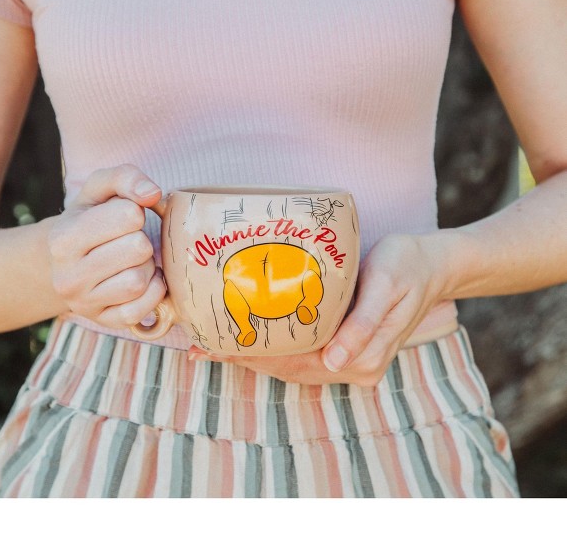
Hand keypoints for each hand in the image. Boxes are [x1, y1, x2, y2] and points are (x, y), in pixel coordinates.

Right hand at [47, 164, 166, 329]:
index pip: (128, 215)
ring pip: (139, 281)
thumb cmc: (91, 219)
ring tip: (134, 260)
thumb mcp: (99, 190)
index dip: (135, 211)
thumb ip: (125, 177)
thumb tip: (152, 193)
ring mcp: (85, 304)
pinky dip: (153, 292)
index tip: (123, 217)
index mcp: (63, 238)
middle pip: (137, 249)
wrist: (68, 263)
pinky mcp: (105, 322)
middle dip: (142, 239)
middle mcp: (67, 276)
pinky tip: (144, 280)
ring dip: (147, 267)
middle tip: (131, 240)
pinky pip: (143, 309)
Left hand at [188, 233, 452, 385]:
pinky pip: (302, 354)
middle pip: (287, 368)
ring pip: (291, 365)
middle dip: (243, 358)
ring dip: (253, 356)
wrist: (433, 265)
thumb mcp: (387, 287)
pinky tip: (251, 337)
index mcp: (361, 356)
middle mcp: (352, 365)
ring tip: (213, 345)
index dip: (251, 356)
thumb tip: (334, 361)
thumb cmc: (407, 266)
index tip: (214, 347)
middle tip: (200, 347)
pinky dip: (273, 348)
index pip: (294, 363)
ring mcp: (349, 360)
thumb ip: (363, 326)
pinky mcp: (346, 347)